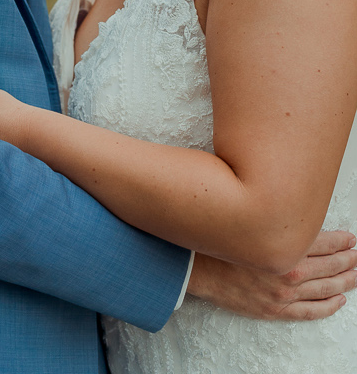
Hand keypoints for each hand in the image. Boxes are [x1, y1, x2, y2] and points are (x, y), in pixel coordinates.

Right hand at [189, 230, 356, 320]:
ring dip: (345, 282)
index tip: (350, 239)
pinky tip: (338, 300)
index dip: (341, 241)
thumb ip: (274, 221)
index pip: (324, 243)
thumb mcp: (246, 222)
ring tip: (355, 276)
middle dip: (348, 260)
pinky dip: (328, 306)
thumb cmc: (214, 242)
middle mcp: (287, 271)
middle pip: (330, 266)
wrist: (190, 266)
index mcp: (282, 247)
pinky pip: (310, 311)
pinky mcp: (274, 309)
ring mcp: (282, 294)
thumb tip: (298, 218)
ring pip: (325, 289)